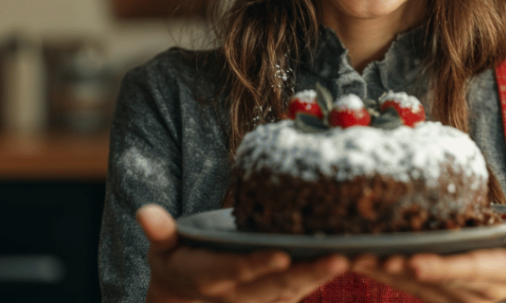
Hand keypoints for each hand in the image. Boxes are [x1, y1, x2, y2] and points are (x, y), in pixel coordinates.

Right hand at [137, 204, 349, 302]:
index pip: (237, 271)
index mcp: (211, 278)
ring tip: (359, 257)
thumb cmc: (176, 266)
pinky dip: (328, 275)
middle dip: (310, 273)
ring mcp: (263, 300)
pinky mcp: (279, 297)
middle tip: (340, 258)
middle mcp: (241, 294)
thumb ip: (159, 233)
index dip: (258, 265)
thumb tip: (145, 211)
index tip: (281, 255)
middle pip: (279, 285)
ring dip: (328, 276)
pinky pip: (306, 287)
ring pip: (299, 289)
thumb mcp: (161, 252)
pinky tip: (360, 259)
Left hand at [351, 212, 505, 302]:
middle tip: (362, 255)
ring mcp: (454, 295)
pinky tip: (354, 259)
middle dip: (395, 268)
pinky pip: (407, 284)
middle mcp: (471, 290)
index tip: (412, 262)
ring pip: (411, 284)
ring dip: (379, 271)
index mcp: (497, 274)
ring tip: (347, 255)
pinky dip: (382, 272)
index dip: (438, 268)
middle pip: (427, 279)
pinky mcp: (440, 292)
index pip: (464, 271)